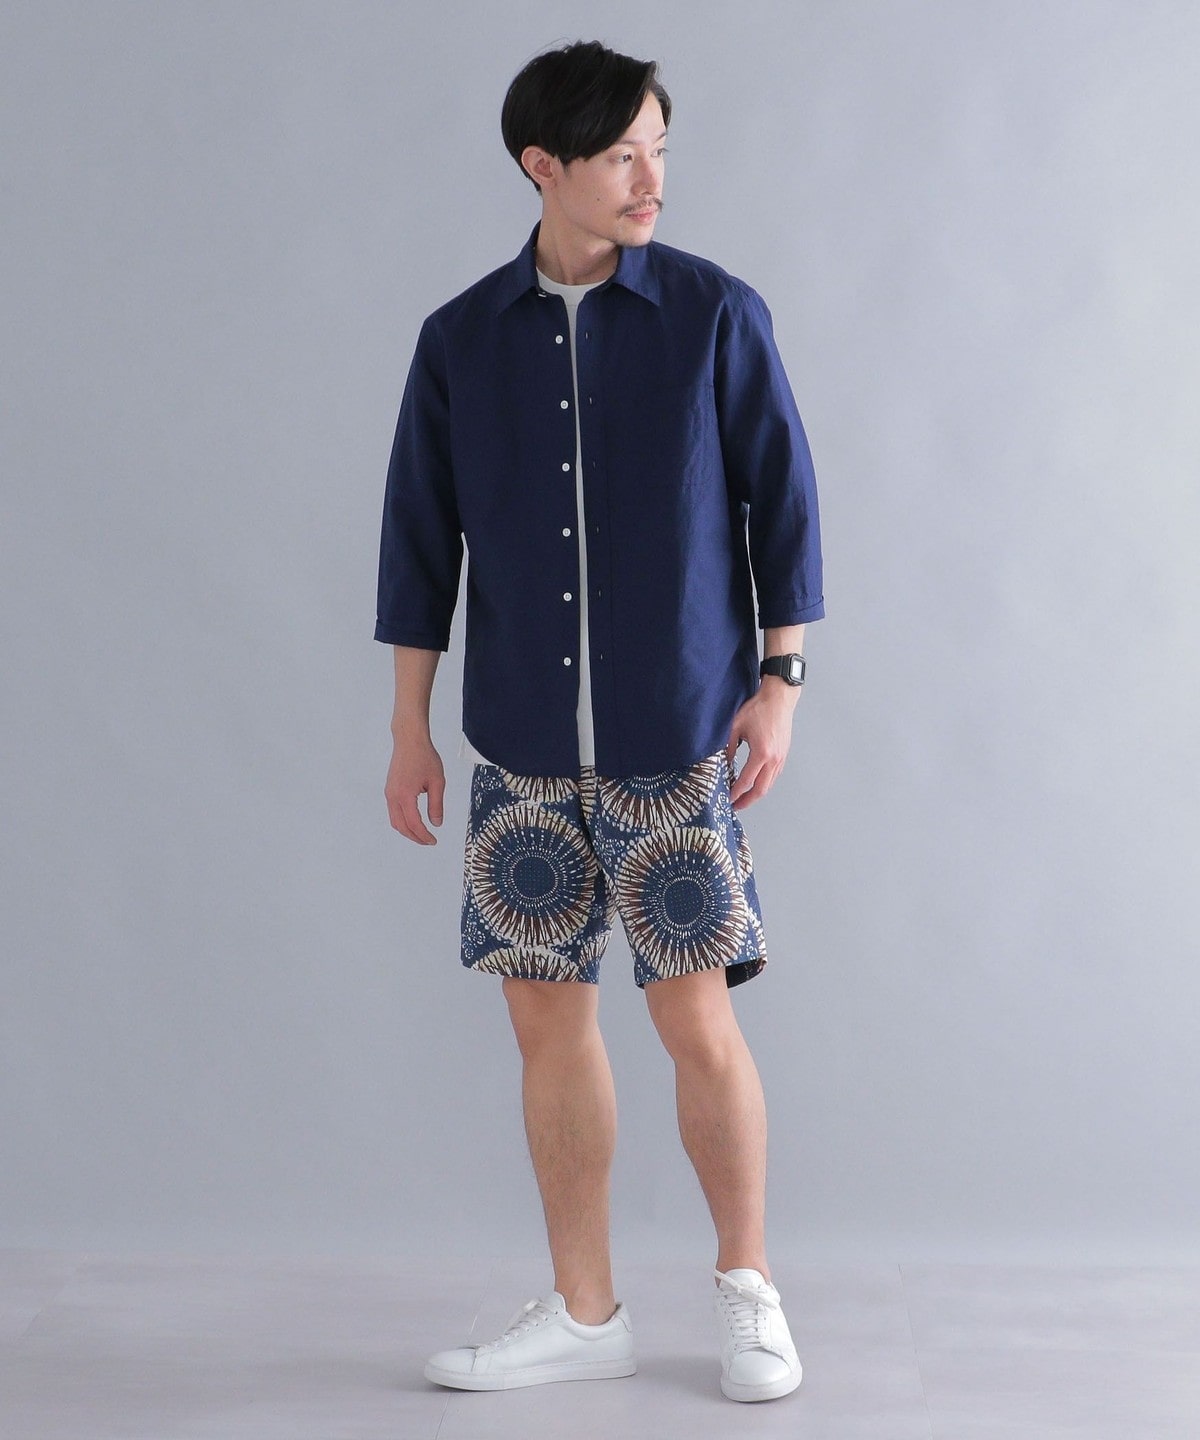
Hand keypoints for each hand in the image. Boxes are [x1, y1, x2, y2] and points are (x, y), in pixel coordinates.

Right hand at [385, 734, 445, 844]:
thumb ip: (437, 805)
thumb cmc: (424, 757)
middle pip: (401, 826)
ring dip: (407, 830)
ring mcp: (389, 793)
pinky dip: (402, 821)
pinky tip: (413, 821)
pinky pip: (393, 811)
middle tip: (428, 841)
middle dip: (414, 837)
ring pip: (395, 820)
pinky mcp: (389, 789)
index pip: (414, 824)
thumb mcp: (437, 782)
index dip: (424, 836)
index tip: (433, 841)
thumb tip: (436, 823)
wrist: (409, 740)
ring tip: (421, 834)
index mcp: (405, 795)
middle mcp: (393, 796)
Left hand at [724, 680, 798, 810]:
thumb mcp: (735, 727)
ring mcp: (781, 757)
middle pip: (761, 789)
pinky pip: (774, 775)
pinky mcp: (784, 754)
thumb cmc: (759, 708)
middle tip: (736, 806)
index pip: (746, 781)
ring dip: (757, 793)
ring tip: (745, 797)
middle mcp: (774, 758)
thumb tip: (721, 763)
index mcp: (761, 753)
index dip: (736, 793)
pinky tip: (756, 783)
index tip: (728, 798)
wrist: (779, 697)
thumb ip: (728, 747)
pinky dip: (765, 783)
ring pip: (769, 784)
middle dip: (748, 800)